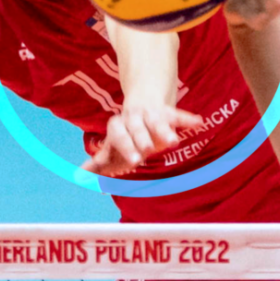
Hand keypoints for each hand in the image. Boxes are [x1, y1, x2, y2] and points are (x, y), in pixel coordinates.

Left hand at [84, 99, 204, 176]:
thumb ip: (100, 162)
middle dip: (141, 140)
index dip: (124, 147)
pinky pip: (178, 115)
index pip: (118, 136)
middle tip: (145, 152)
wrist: (141, 104)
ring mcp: (151, 115)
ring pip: (157, 122)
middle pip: (136, 128)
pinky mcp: (168, 112)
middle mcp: (133, 119)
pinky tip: (199, 123)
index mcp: (118, 128)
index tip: (132, 161)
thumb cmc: (126, 135)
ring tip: (173, 143)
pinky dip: (187, 119)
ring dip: (165, 131)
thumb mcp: (113, 148)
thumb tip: (80, 176)